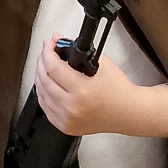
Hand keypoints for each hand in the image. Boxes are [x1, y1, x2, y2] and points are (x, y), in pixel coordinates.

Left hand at [34, 40, 167, 138]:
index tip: (48, 44)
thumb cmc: (119, 90)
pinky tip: (47, 85)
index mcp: (82, 91)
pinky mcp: (65, 127)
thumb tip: (57, 40)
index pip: (53, 67)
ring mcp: (67, 119)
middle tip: (46, 52)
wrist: (128, 112)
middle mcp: (72, 107)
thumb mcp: (101, 63)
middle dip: (42, 62)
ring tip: (45, 66)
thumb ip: (76, 50)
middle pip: (44, 80)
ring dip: (40, 77)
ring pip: (41, 95)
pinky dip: (43, 94)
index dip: (47, 52)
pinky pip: (45, 109)